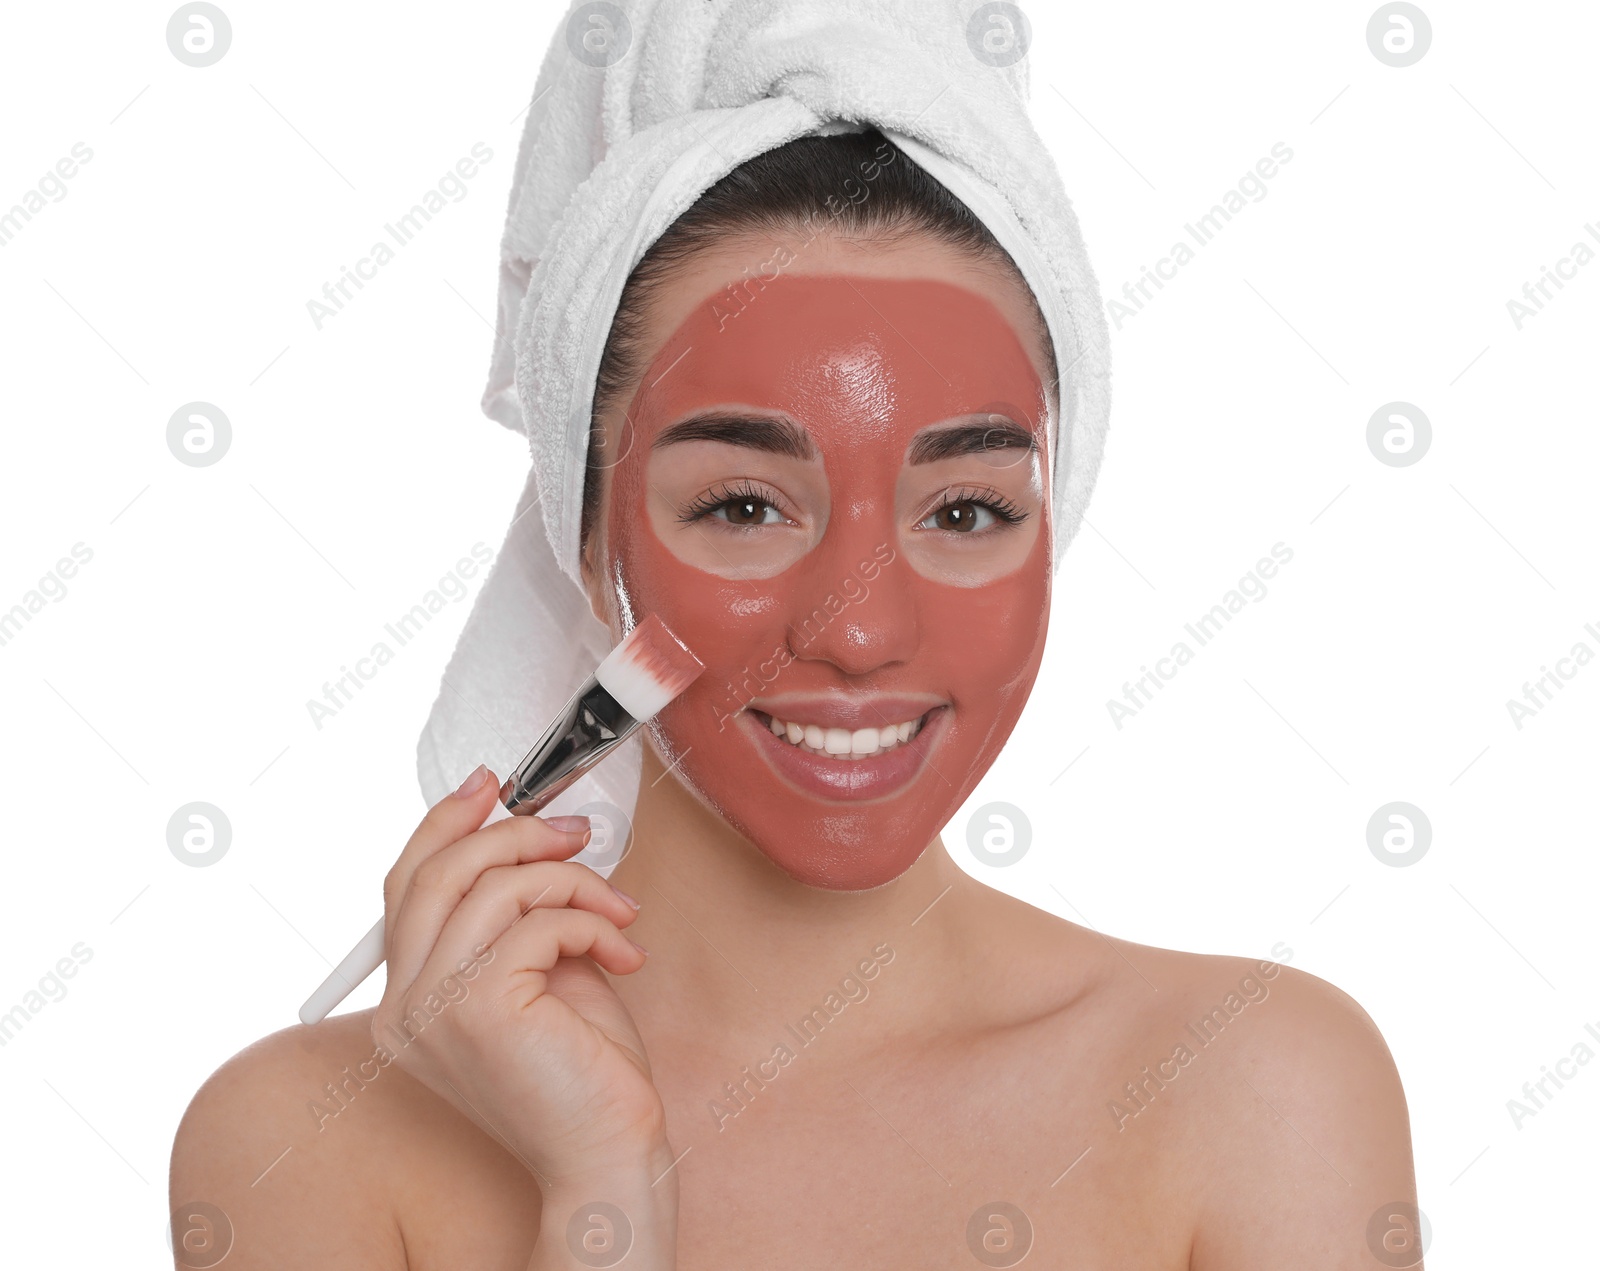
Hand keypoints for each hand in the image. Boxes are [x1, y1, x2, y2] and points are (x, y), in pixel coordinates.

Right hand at [372, 764, 667, 1188]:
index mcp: (404, 1002)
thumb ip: (515, 914)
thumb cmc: (582, 1070)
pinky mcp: (477, 1010)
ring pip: (494, 888)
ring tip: (617, 912)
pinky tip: (622, 954)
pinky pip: (538, 922)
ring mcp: (431, 1010)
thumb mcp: (537, 972)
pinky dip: (590, 922)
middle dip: (515, 834)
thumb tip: (530, 830)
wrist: (606, 1154)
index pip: (405, 886)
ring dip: (572, 882)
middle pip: (439, 872)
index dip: (444, 823)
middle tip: (577, 833)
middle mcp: (402, 1009)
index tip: (493, 784)